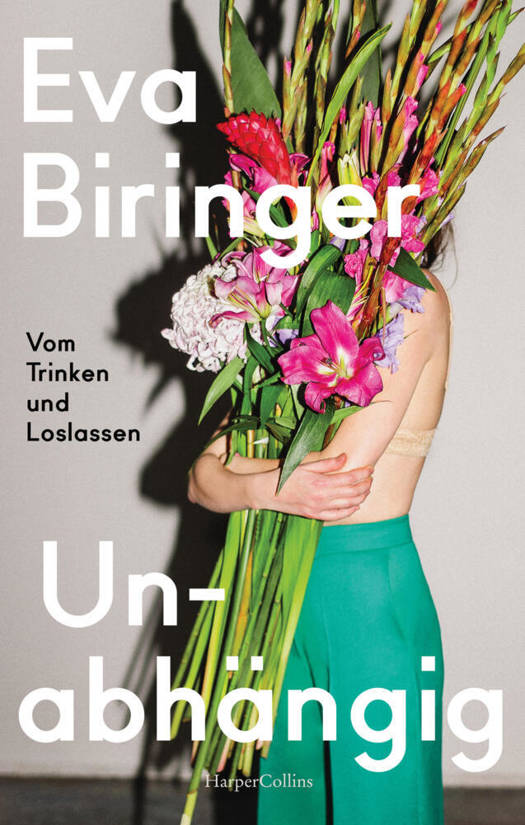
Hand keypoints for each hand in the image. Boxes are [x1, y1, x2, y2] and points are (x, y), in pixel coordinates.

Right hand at [256, 453, 372, 519]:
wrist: (269, 493)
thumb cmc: (287, 476)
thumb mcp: (306, 465)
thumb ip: (327, 463)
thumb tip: (345, 457)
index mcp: (320, 482)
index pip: (349, 478)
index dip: (363, 473)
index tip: (370, 468)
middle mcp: (322, 497)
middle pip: (352, 492)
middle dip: (365, 485)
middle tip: (371, 478)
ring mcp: (319, 508)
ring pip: (348, 504)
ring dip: (361, 497)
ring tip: (367, 489)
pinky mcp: (315, 515)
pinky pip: (338, 515)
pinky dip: (349, 510)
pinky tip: (356, 505)